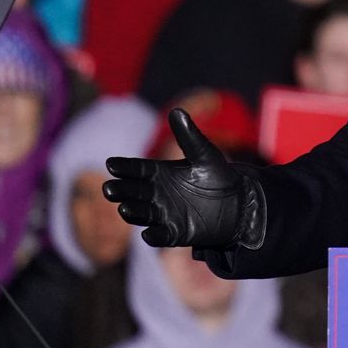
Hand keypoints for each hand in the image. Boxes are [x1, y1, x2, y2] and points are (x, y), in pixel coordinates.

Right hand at [103, 109, 263, 249]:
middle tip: (109, 188)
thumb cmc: (218, 176)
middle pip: (133, 192)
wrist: (238, 204)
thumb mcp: (205, 155)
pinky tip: (149, 234)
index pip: (137, 169)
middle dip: (121, 190)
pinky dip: (154, 236)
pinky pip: (161, 236)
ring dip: (132, 212)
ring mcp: (163, 214)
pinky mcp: (175, 233)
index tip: (111, 163)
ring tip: (124, 208)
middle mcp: (156, 194)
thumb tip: (177, 111)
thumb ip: (189, 137)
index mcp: (159, 173)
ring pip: (142, 214)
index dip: (124, 167)